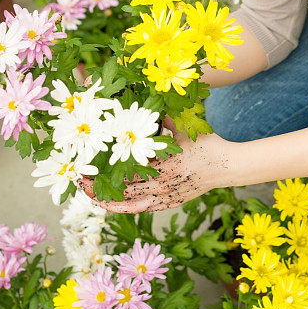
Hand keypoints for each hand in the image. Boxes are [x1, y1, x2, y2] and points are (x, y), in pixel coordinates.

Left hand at [78, 116, 236, 213]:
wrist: (226, 166)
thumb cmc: (205, 144)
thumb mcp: (182, 127)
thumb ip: (160, 117)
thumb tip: (143, 100)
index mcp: (163, 166)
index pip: (125, 171)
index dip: (103, 170)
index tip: (86, 167)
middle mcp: (162, 185)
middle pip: (122, 191)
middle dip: (99, 189)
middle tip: (81, 183)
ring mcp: (166, 196)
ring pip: (131, 205)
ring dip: (110, 202)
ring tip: (92, 197)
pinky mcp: (170, 202)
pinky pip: (143, 208)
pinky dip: (126, 207)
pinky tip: (114, 203)